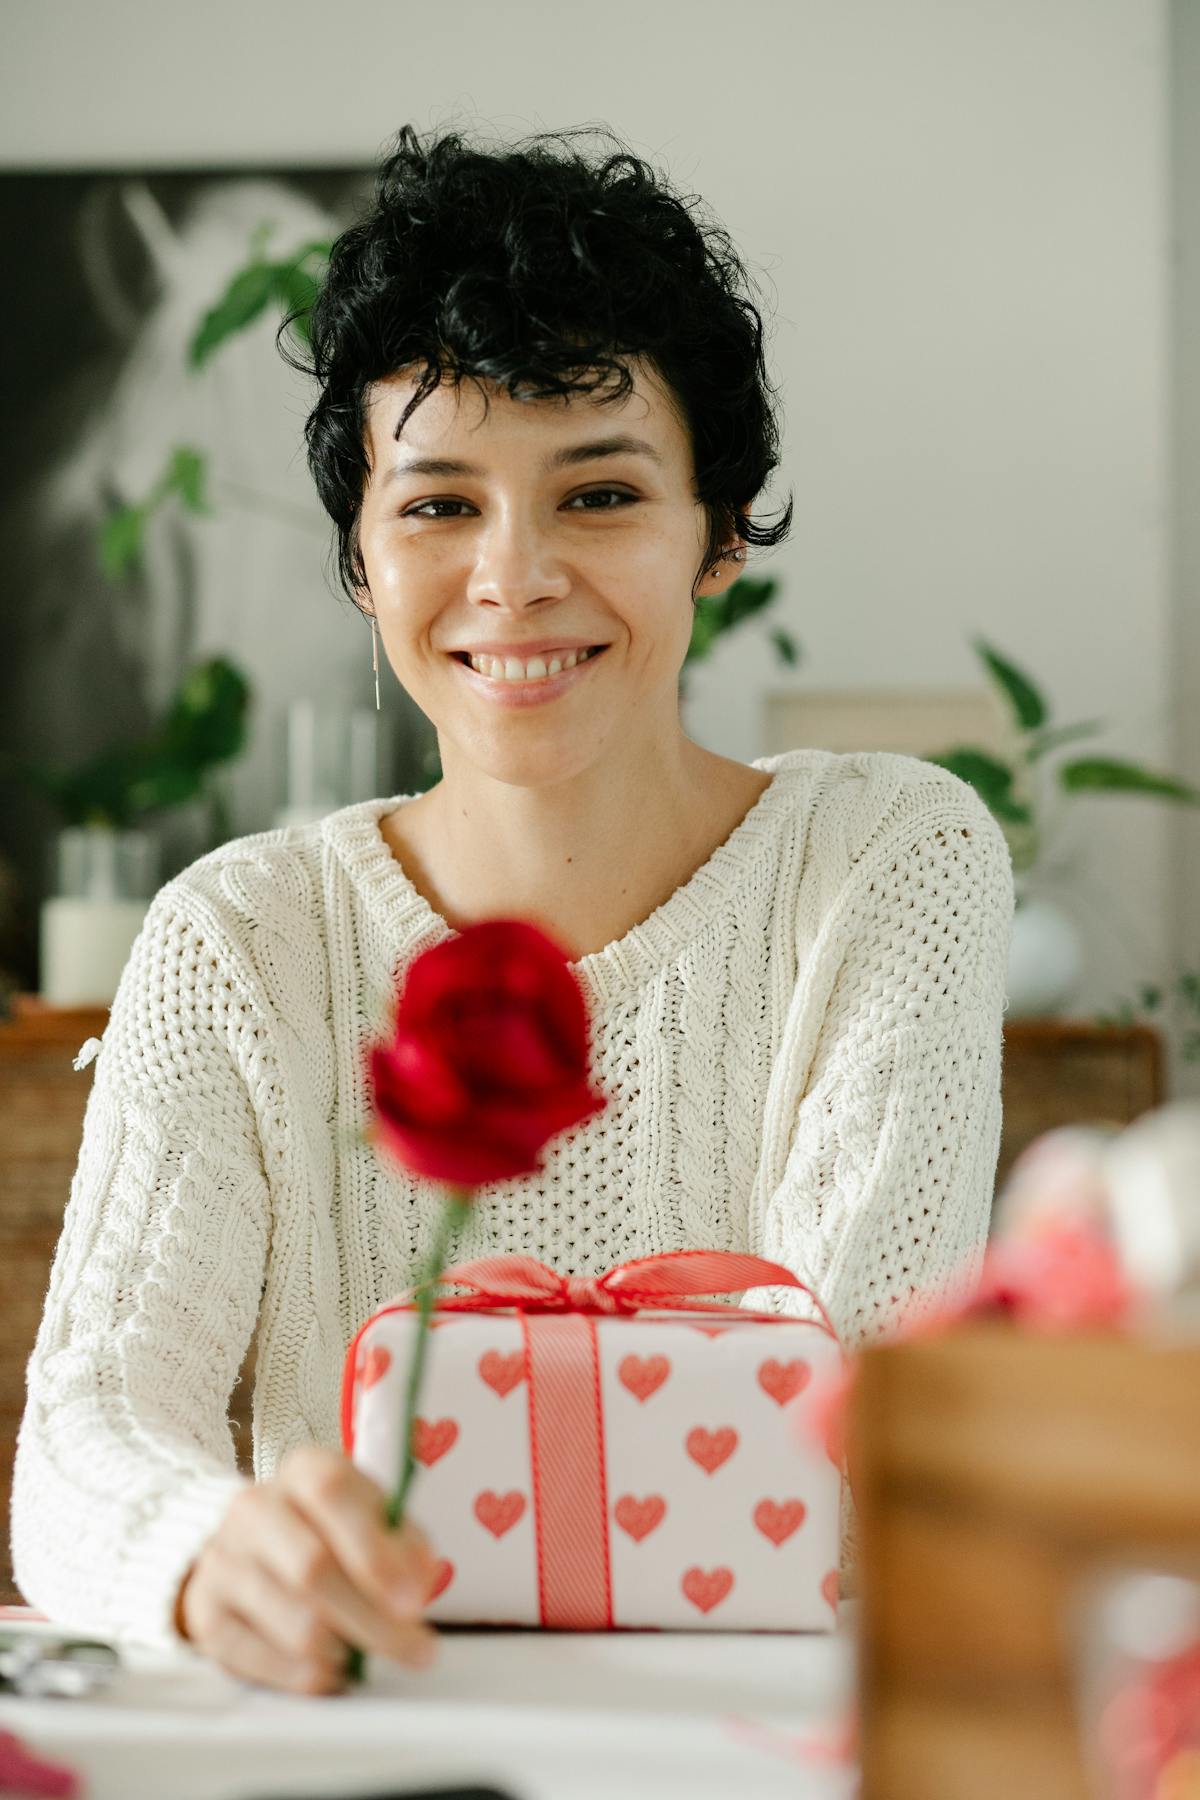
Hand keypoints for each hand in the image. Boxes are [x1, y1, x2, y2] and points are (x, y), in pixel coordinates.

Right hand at [172, 1445, 439, 1694]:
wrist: (251, 1548)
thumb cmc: (331, 1531)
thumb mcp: (374, 1518)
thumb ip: (405, 1544)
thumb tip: (421, 1582)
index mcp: (304, 1469)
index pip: (333, 1494)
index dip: (375, 1550)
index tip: (414, 1601)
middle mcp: (255, 1507)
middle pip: (313, 1569)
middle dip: (374, 1620)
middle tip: (417, 1651)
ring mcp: (223, 1560)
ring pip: (294, 1623)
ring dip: (344, 1650)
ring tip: (367, 1653)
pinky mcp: (206, 1614)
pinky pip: (265, 1661)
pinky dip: (309, 1675)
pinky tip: (331, 1669)